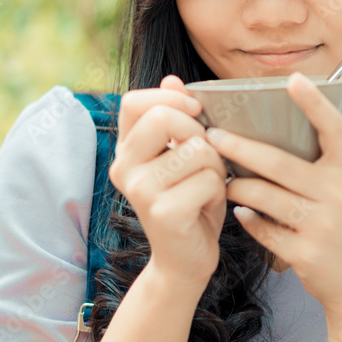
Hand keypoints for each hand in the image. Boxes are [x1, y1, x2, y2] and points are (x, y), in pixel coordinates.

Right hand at [108, 75, 227, 292]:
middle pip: (164, 118)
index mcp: (125, 150)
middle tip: (205, 158)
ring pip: (197, 150)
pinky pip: (208, 179)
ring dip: (215, 167)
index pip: (133, 102)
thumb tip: (173, 80)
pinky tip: (207, 206)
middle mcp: (124, 168)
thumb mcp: (183, 157)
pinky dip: (218, 191)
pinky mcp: (164, 211)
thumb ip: (176, 119)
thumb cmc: (190, 202)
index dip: (169, 99)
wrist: (185, 261)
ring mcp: (140, 190)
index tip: (195, 111)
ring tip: (207, 186)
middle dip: (199, 132)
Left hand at [204, 71, 341, 315]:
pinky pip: (263, 229)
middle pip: (279, 162)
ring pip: (263, 196)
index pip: (334, 128)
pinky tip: (238, 213)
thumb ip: (314, 164)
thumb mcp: (340, 189)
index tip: (292, 78)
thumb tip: (264, 133)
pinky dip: (247, 220)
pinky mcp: (307, 252)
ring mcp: (323, 224)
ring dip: (236, 186)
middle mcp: (337, 193)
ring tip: (223, 181)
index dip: (315, 102)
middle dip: (240, 147)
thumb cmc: (340, 225)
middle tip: (212, 136)